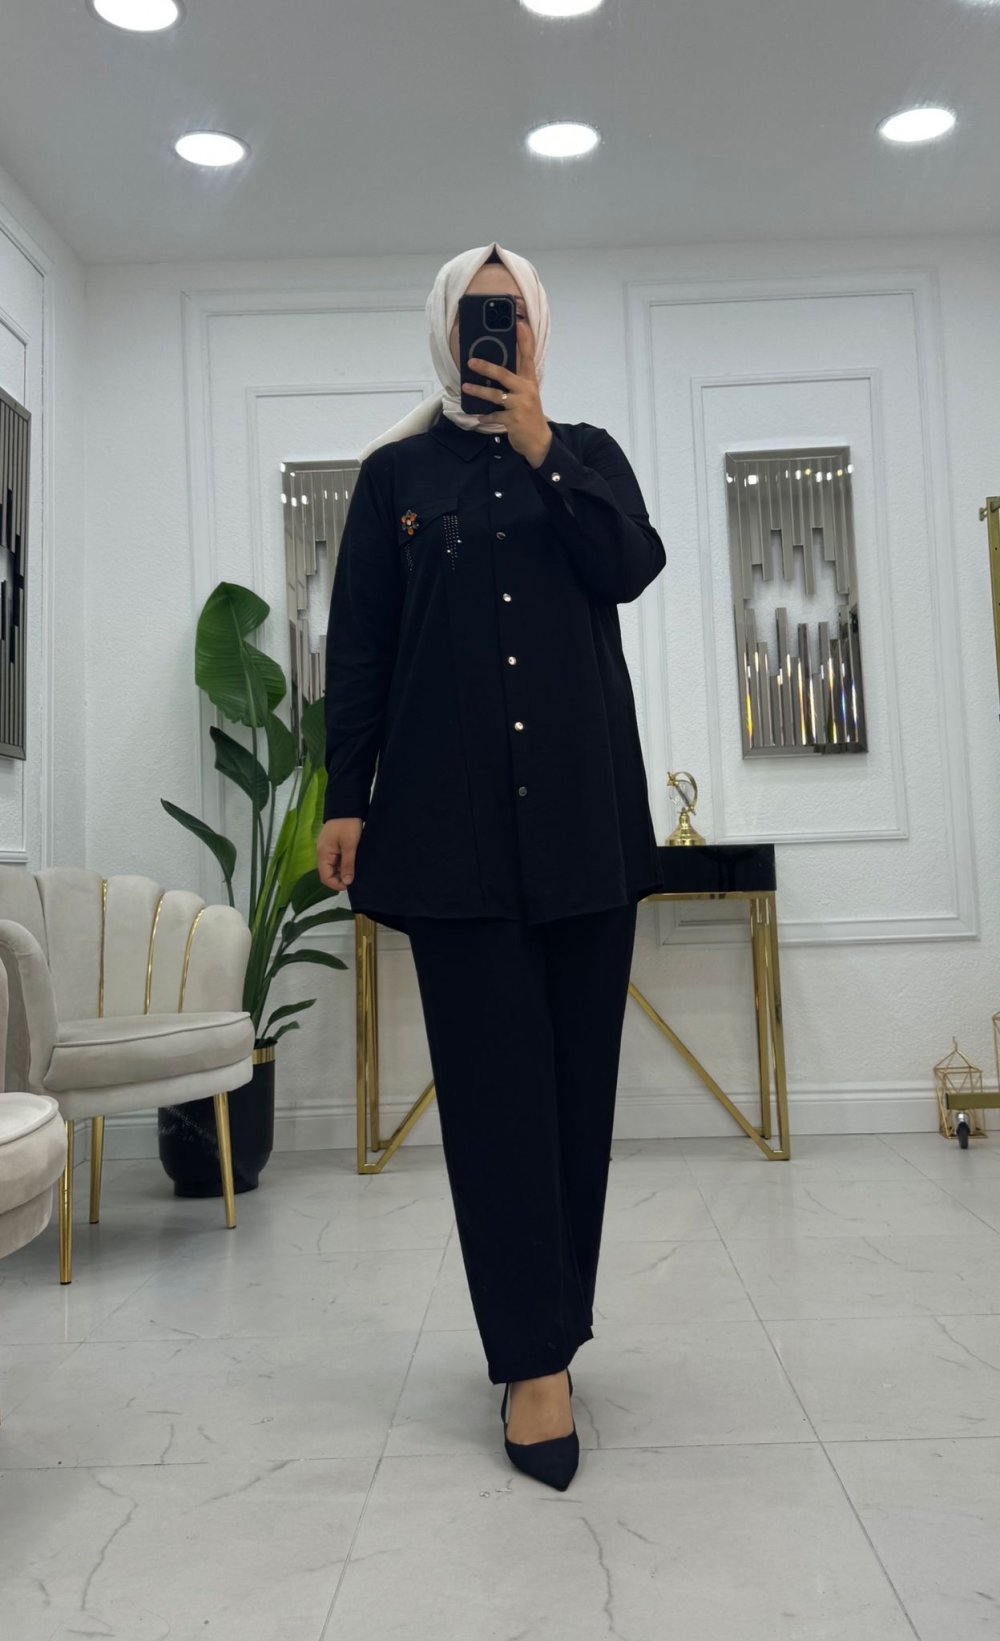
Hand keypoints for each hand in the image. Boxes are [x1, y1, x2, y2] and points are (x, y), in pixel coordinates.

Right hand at [317, 817, 362, 890]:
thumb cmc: (347, 824)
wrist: (347, 805)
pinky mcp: (332, 845)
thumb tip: (347, 882)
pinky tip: (353, 862)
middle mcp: (322, 852)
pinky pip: (336, 859)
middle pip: (328, 873)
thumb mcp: (350, 846)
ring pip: (332, 866)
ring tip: (355, 870)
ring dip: (342, 871)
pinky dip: (343, 863)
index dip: (336, 884)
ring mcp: (327, 848)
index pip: (325, 877)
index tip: (350, 884)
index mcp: (323, 853)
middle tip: (355, 877)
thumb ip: (348, 864)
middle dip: (340, 878)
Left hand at [463, 316, 552, 466]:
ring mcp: (520, 406)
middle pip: (505, 374)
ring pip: (495, 395)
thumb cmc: (529, 415)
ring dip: (479, 391)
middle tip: (471, 362)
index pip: (528, 356)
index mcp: (530, 382)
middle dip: (486, 367)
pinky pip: (494, 416)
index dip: (525, 340)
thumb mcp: (526, 395)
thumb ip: (515, 382)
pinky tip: (478, 415)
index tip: (520, 324)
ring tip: (465, 387)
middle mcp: (526, 391)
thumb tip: (493, 371)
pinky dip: (485, 415)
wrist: (538, 441)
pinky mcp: (514, 420)